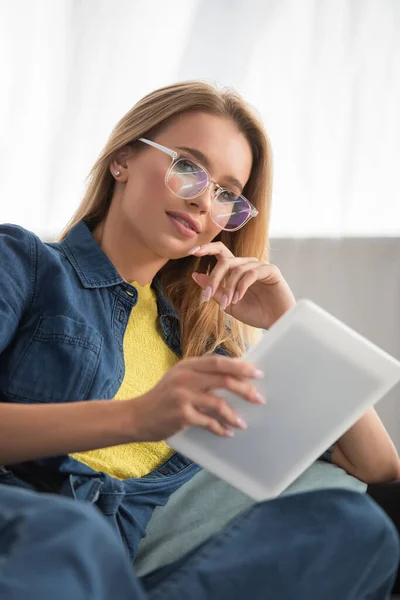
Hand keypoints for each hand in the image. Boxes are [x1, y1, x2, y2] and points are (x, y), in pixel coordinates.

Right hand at [128, 355, 265, 440]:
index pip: (219, 362)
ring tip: (243, 423)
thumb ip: (201, 375)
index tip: (258, 373)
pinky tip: (227, 433)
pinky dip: (220, 428)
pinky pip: (208, 422)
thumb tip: (234, 377)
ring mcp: (183, 396)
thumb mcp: (179, 378)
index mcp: (187, 365)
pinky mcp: (181, 415)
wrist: (137, 416)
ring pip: (218, 403)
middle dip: (245, 389)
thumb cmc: (163, 398)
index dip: (240, 366)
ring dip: (234, 415)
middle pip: (223, 379)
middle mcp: (185, 377)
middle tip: (259, 398)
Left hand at [190, 242, 295, 328]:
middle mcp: (248, 264)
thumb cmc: (255, 313)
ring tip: (228, 304)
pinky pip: (250, 274)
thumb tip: (195, 275)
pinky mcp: (270, 270)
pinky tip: (238, 298)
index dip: (206, 248)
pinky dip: (241, 287)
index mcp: (237, 269)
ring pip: (236, 269)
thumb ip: (214, 290)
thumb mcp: (228, 304)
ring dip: (228, 288)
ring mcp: (260, 266)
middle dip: (213, 278)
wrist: (276, 322)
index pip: (220, 252)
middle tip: (207, 295)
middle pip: (225, 260)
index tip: (191, 252)